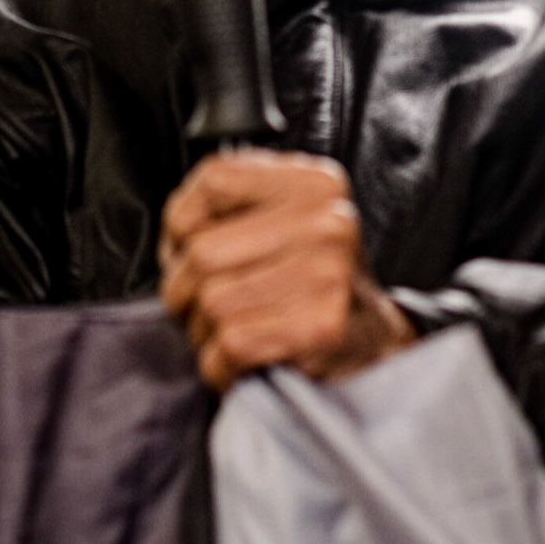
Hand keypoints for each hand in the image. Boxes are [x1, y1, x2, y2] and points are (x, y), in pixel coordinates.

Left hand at [159, 148, 415, 389]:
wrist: (369, 343)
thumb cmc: (310, 280)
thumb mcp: (281, 220)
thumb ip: (229, 203)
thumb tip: (175, 227)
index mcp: (312, 183)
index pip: (213, 180)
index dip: (182, 221)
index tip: (188, 245)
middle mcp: (326, 221)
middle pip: (202, 251)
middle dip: (184, 287)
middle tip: (202, 303)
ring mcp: (328, 274)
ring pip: (211, 302)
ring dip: (203, 330)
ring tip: (230, 329)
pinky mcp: (322, 328)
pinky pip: (231, 344)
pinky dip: (220, 363)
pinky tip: (242, 358)